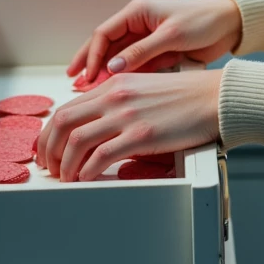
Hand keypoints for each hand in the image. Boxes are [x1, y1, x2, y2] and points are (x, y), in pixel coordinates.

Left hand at [39, 0, 241, 181]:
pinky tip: (87, 179)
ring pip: (77, 141)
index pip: (68, 108)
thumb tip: (98, 128)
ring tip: (66, 178)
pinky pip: (101, 156)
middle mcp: (115, 96)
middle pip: (63, 123)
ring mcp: (127, 115)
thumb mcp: (144, 89)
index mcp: (114, 84)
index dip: (50, 133)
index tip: (48, 150)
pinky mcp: (142, 135)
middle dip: (48, 149)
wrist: (215, 97)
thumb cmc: (186, 96)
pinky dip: (87, 171)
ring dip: (65, 165)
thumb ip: (119, 103)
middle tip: (48, 168)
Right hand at [65, 0, 242, 80]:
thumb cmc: (203, 21)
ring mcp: (146, 39)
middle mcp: (137, 24)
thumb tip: (112, 68)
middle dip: (89, 62)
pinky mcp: (157, 52)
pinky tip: (113, 90)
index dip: (92, 54)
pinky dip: (122, 77)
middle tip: (73, 81)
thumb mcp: (170, 35)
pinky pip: (133, 65)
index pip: (104, 33)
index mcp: (137, 12)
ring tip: (88, 90)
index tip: (85, 75)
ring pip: (117, 56)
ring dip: (103, 72)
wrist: (230, 25)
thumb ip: (142, 52)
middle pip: (105, 45)